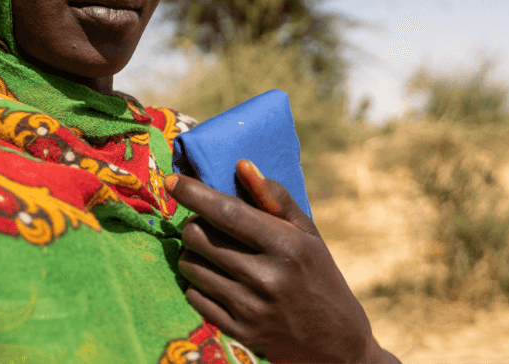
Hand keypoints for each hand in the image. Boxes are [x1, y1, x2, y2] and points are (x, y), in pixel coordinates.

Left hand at [164, 160, 389, 362]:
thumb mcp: (307, 232)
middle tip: (206, 224)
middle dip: (194, 223)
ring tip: (214, 252)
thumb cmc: (318, 274)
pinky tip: (218, 279)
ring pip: (190, 265)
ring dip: (193, 252)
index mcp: (286, 246)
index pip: (227, 212)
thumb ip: (274, 197)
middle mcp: (266, 277)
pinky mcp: (238, 331)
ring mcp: (250, 308)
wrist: (335, 344)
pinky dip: (198, 282)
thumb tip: (241, 164)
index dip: (194, 193)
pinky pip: (193, 295)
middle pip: (198, 236)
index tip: (173, 181)